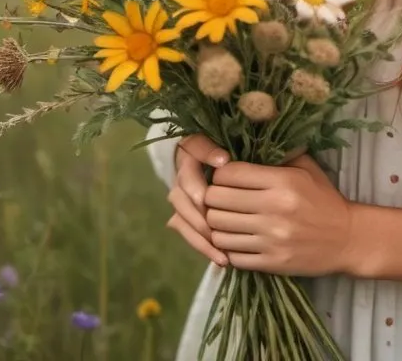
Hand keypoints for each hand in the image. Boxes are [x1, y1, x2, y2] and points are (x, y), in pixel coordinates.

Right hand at [166, 134, 230, 267]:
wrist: (195, 154)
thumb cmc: (209, 145)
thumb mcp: (207, 141)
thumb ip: (210, 148)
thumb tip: (222, 161)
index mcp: (185, 163)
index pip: (187, 179)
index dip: (198, 191)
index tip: (209, 201)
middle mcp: (179, 186)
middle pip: (185, 208)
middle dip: (201, 224)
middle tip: (219, 237)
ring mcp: (180, 204)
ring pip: (184, 226)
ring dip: (202, 242)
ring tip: (222, 257)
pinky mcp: (183, 217)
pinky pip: (188, 234)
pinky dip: (202, 247)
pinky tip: (220, 259)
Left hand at [204, 154, 356, 276]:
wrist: (348, 239)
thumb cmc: (324, 199)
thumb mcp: (307, 168)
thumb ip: (278, 155)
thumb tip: (244, 144)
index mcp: (281, 182)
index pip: (229, 174)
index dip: (220, 174)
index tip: (225, 176)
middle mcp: (273, 210)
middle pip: (216, 201)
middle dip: (212, 198)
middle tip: (220, 198)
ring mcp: (270, 239)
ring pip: (218, 230)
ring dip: (217, 224)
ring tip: (226, 219)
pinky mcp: (270, 264)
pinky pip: (232, 255)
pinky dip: (229, 248)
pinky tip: (237, 239)